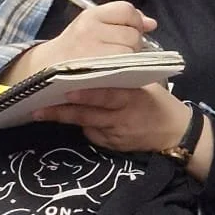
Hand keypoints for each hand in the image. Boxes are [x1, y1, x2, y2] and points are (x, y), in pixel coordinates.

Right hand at [3, 2, 156, 86]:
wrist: (43, 71)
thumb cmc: (73, 49)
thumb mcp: (92, 26)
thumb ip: (122, 20)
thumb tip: (152, 23)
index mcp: (90, 16)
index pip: (126, 11)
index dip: (134, 22)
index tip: (130, 31)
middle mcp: (90, 30)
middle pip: (133, 34)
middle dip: (131, 44)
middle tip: (115, 52)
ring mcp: (93, 52)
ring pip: (130, 52)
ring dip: (128, 59)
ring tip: (112, 63)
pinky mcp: (96, 72)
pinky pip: (124, 68)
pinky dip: (124, 71)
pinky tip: (115, 72)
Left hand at [38, 83, 191, 156]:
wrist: (176, 132)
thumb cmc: (158, 102)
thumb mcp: (145, 85)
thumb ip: (121, 78)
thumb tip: (91, 68)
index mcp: (133, 96)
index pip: (106, 95)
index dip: (86, 96)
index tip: (66, 91)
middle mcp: (123, 117)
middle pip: (89, 114)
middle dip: (62, 112)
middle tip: (38, 108)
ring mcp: (117, 134)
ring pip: (86, 125)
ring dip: (63, 119)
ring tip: (41, 113)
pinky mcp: (114, 145)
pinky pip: (92, 134)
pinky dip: (83, 126)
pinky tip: (72, 120)